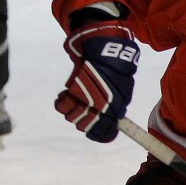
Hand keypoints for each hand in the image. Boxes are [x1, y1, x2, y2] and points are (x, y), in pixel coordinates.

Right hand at [55, 20, 138, 141]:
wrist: (107, 50)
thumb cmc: (117, 69)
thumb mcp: (124, 90)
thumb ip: (117, 106)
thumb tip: (113, 118)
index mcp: (116, 109)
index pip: (104, 132)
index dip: (98, 134)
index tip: (93, 131)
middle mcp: (101, 108)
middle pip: (85, 126)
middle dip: (82, 121)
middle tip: (82, 110)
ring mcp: (87, 99)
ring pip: (72, 117)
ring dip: (70, 111)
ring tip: (73, 101)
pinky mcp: (74, 89)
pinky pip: (62, 105)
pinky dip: (62, 102)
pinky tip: (64, 95)